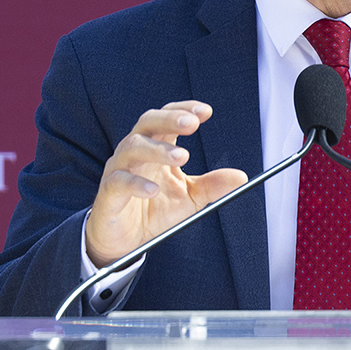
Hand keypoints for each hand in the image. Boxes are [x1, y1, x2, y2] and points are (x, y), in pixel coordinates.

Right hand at [84, 102, 248, 267]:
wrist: (127, 238)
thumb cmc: (156, 209)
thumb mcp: (190, 197)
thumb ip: (212, 185)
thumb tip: (241, 176)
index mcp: (156, 146)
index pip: (167, 118)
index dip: (183, 110)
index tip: (206, 112)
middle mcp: (135, 152)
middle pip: (148, 123)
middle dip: (170, 120)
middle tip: (192, 124)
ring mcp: (119, 169)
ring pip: (132, 147)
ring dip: (158, 150)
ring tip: (183, 156)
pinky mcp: (109, 192)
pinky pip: (119, 181)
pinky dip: (136, 183)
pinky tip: (153, 190)